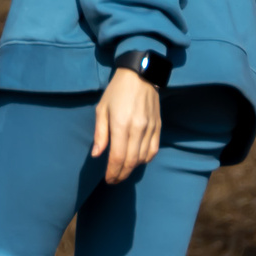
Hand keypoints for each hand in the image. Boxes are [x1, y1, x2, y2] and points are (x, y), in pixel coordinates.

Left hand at [90, 65, 161, 184]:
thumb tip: (97, 155)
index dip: (113, 172)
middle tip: (114, 180)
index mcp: (121, 125)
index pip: (118, 157)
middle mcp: (137, 129)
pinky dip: (145, 159)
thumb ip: (100, 134)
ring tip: (123, 172)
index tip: (108, 179)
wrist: (141, 76)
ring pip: (143, 158)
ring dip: (133, 168)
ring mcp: (150, 129)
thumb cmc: (116, 92)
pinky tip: (137, 161)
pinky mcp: (158, 127)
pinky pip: (153, 150)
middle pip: (131, 161)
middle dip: (121, 174)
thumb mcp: (102, 110)